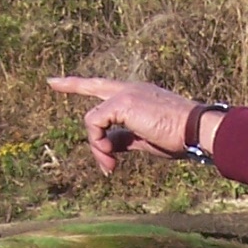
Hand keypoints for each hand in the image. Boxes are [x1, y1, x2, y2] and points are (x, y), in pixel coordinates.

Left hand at [48, 75, 195, 172]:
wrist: (196, 130)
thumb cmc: (179, 138)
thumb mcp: (145, 141)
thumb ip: (124, 140)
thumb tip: (108, 147)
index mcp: (138, 96)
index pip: (110, 91)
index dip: (91, 90)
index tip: (76, 86)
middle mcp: (130, 89)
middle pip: (94, 85)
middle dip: (71, 84)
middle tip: (51, 82)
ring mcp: (125, 93)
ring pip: (92, 119)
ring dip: (96, 147)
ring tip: (109, 165)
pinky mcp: (121, 102)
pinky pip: (94, 124)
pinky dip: (97, 143)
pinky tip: (110, 157)